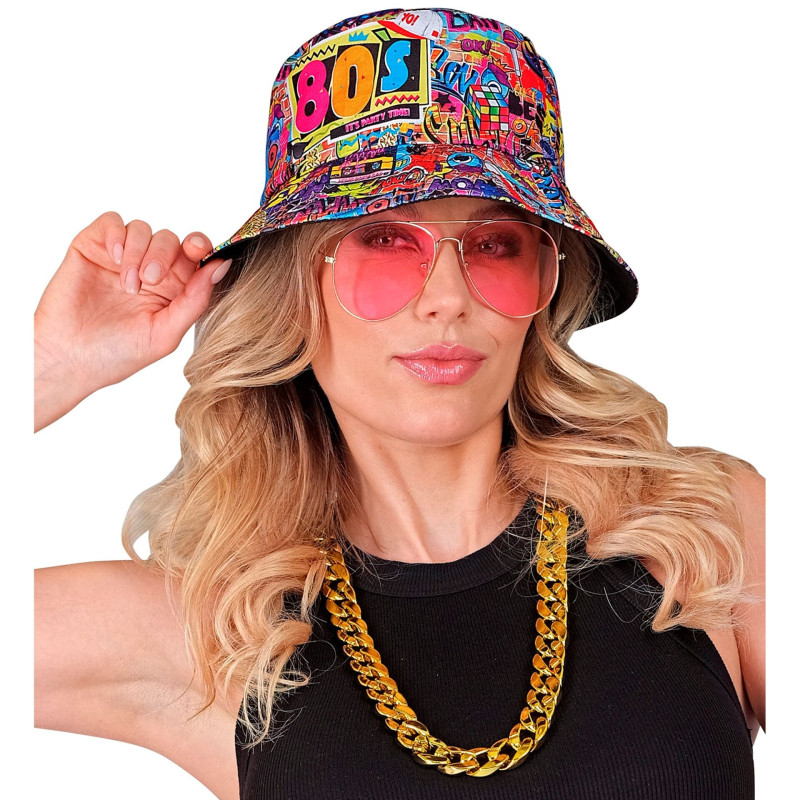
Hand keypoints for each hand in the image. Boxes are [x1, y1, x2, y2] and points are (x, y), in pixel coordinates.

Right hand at [34, 211, 231, 430]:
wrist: (68, 359)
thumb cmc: (117, 354)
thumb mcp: (166, 332)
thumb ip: (195, 300)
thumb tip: (221, 266)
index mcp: (172, 289)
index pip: (194, 257)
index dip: (200, 247)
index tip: (198, 251)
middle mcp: (149, 270)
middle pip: (170, 239)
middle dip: (165, 254)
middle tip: (150, 280)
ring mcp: (120, 258)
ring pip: (143, 229)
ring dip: (140, 251)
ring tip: (128, 284)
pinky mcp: (92, 248)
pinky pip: (111, 222)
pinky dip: (117, 234)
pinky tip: (117, 258)